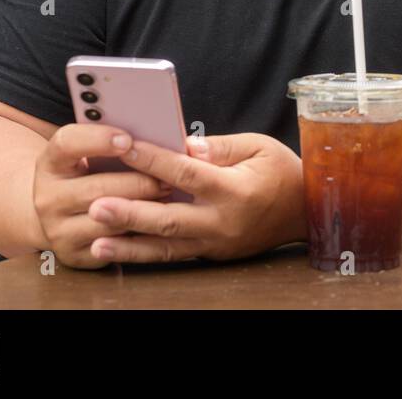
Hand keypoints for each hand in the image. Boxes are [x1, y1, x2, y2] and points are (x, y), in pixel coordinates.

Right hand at [32, 123, 182, 269]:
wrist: (62, 215)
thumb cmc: (89, 174)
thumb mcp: (91, 155)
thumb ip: (116, 143)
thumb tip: (157, 134)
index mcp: (51, 163)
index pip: (67, 144)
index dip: (98, 140)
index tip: (128, 140)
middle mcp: (47, 197)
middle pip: (96, 188)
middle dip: (138, 182)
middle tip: (170, 178)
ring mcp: (57, 230)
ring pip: (107, 219)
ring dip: (143, 210)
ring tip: (168, 199)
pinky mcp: (73, 254)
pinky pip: (112, 246)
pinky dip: (138, 234)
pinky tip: (157, 223)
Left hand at [84, 132, 304, 264]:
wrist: (306, 212)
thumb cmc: (281, 171)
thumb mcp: (258, 146)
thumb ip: (220, 146)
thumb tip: (185, 145)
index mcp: (237, 189)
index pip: (188, 173)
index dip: (155, 159)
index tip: (126, 146)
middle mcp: (224, 221)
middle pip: (170, 218)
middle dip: (130, 213)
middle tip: (96, 206)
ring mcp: (217, 243)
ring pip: (166, 247)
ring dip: (129, 246)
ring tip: (96, 242)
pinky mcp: (212, 255)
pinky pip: (174, 256)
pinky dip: (144, 254)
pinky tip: (117, 251)